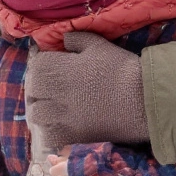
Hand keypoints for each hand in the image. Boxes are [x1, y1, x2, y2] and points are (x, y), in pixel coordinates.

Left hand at [25, 31, 148, 149]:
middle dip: (37, 90)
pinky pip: (50, 136)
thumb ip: (77, 39)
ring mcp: (63, 116)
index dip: (41, 67)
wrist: (143, 99)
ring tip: (52, 110)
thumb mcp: (99, 46)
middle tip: (48, 91)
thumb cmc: (122, 69)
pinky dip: (51, 131)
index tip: (50, 69)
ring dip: (41, 111)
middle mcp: (57, 93)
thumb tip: (63, 39)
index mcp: (61, 68)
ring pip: (36, 115)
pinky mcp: (73, 135)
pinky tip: (60, 127)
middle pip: (32, 92)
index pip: (36, 67)